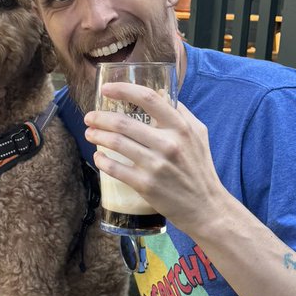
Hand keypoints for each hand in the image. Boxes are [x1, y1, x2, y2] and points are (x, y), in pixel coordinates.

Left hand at [84, 82, 225, 236]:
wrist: (206, 207)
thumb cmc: (200, 168)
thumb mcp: (199, 135)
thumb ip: (181, 113)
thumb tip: (162, 93)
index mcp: (180, 127)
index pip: (148, 98)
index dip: (123, 90)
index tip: (106, 89)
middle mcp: (168, 144)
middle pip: (123, 122)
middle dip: (100, 117)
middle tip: (90, 117)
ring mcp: (156, 165)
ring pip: (116, 144)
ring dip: (97, 136)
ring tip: (90, 134)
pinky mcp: (146, 185)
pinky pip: (115, 169)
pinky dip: (102, 161)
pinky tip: (98, 157)